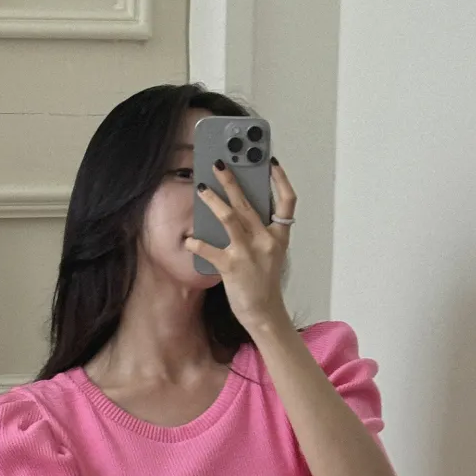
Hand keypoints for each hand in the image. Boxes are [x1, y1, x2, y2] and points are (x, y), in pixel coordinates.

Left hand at [184, 158, 296, 332]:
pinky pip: (209, 249)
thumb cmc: (264, 282)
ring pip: (229, 217)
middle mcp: (266, 241)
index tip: (270, 162)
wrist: (264, 313)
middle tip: (219, 164)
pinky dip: (196, 243)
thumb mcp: (271, 254)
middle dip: (231, 181)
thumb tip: (240, 208)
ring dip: (212, 200)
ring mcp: (248, 252)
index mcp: (279, 236)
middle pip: (248, 203)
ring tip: (201, 189)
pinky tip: (189, 240)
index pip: (287, 202)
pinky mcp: (232, 266)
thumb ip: (261, 232)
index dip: (280, 180)